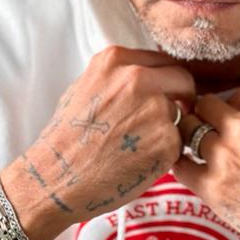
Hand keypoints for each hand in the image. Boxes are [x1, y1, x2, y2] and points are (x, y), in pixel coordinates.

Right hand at [0, 46, 194, 239]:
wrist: (56, 178)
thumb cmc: (67, 137)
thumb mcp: (84, 87)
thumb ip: (118, 76)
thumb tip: (148, 75)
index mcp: (117, 61)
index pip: (164, 61)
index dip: (168, 80)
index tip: (167, 94)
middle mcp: (138, 79)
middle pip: (183, 80)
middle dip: (181, 98)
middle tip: (170, 118)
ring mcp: (155, 109)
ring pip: (182, 113)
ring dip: (172, 128)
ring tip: (141, 145)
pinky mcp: (167, 141)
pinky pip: (179, 142)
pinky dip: (167, 152)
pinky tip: (141, 160)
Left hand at [174, 84, 239, 239]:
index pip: (232, 92)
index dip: (232, 108)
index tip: (233, 121)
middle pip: (204, 106)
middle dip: (208, 118)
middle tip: (216, 136)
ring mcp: (225, 156)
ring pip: (188, 131)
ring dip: (194, 141)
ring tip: (207, 154)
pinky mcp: (212, 188)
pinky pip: (180, 166)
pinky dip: (184, 166)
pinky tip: (194, 170)